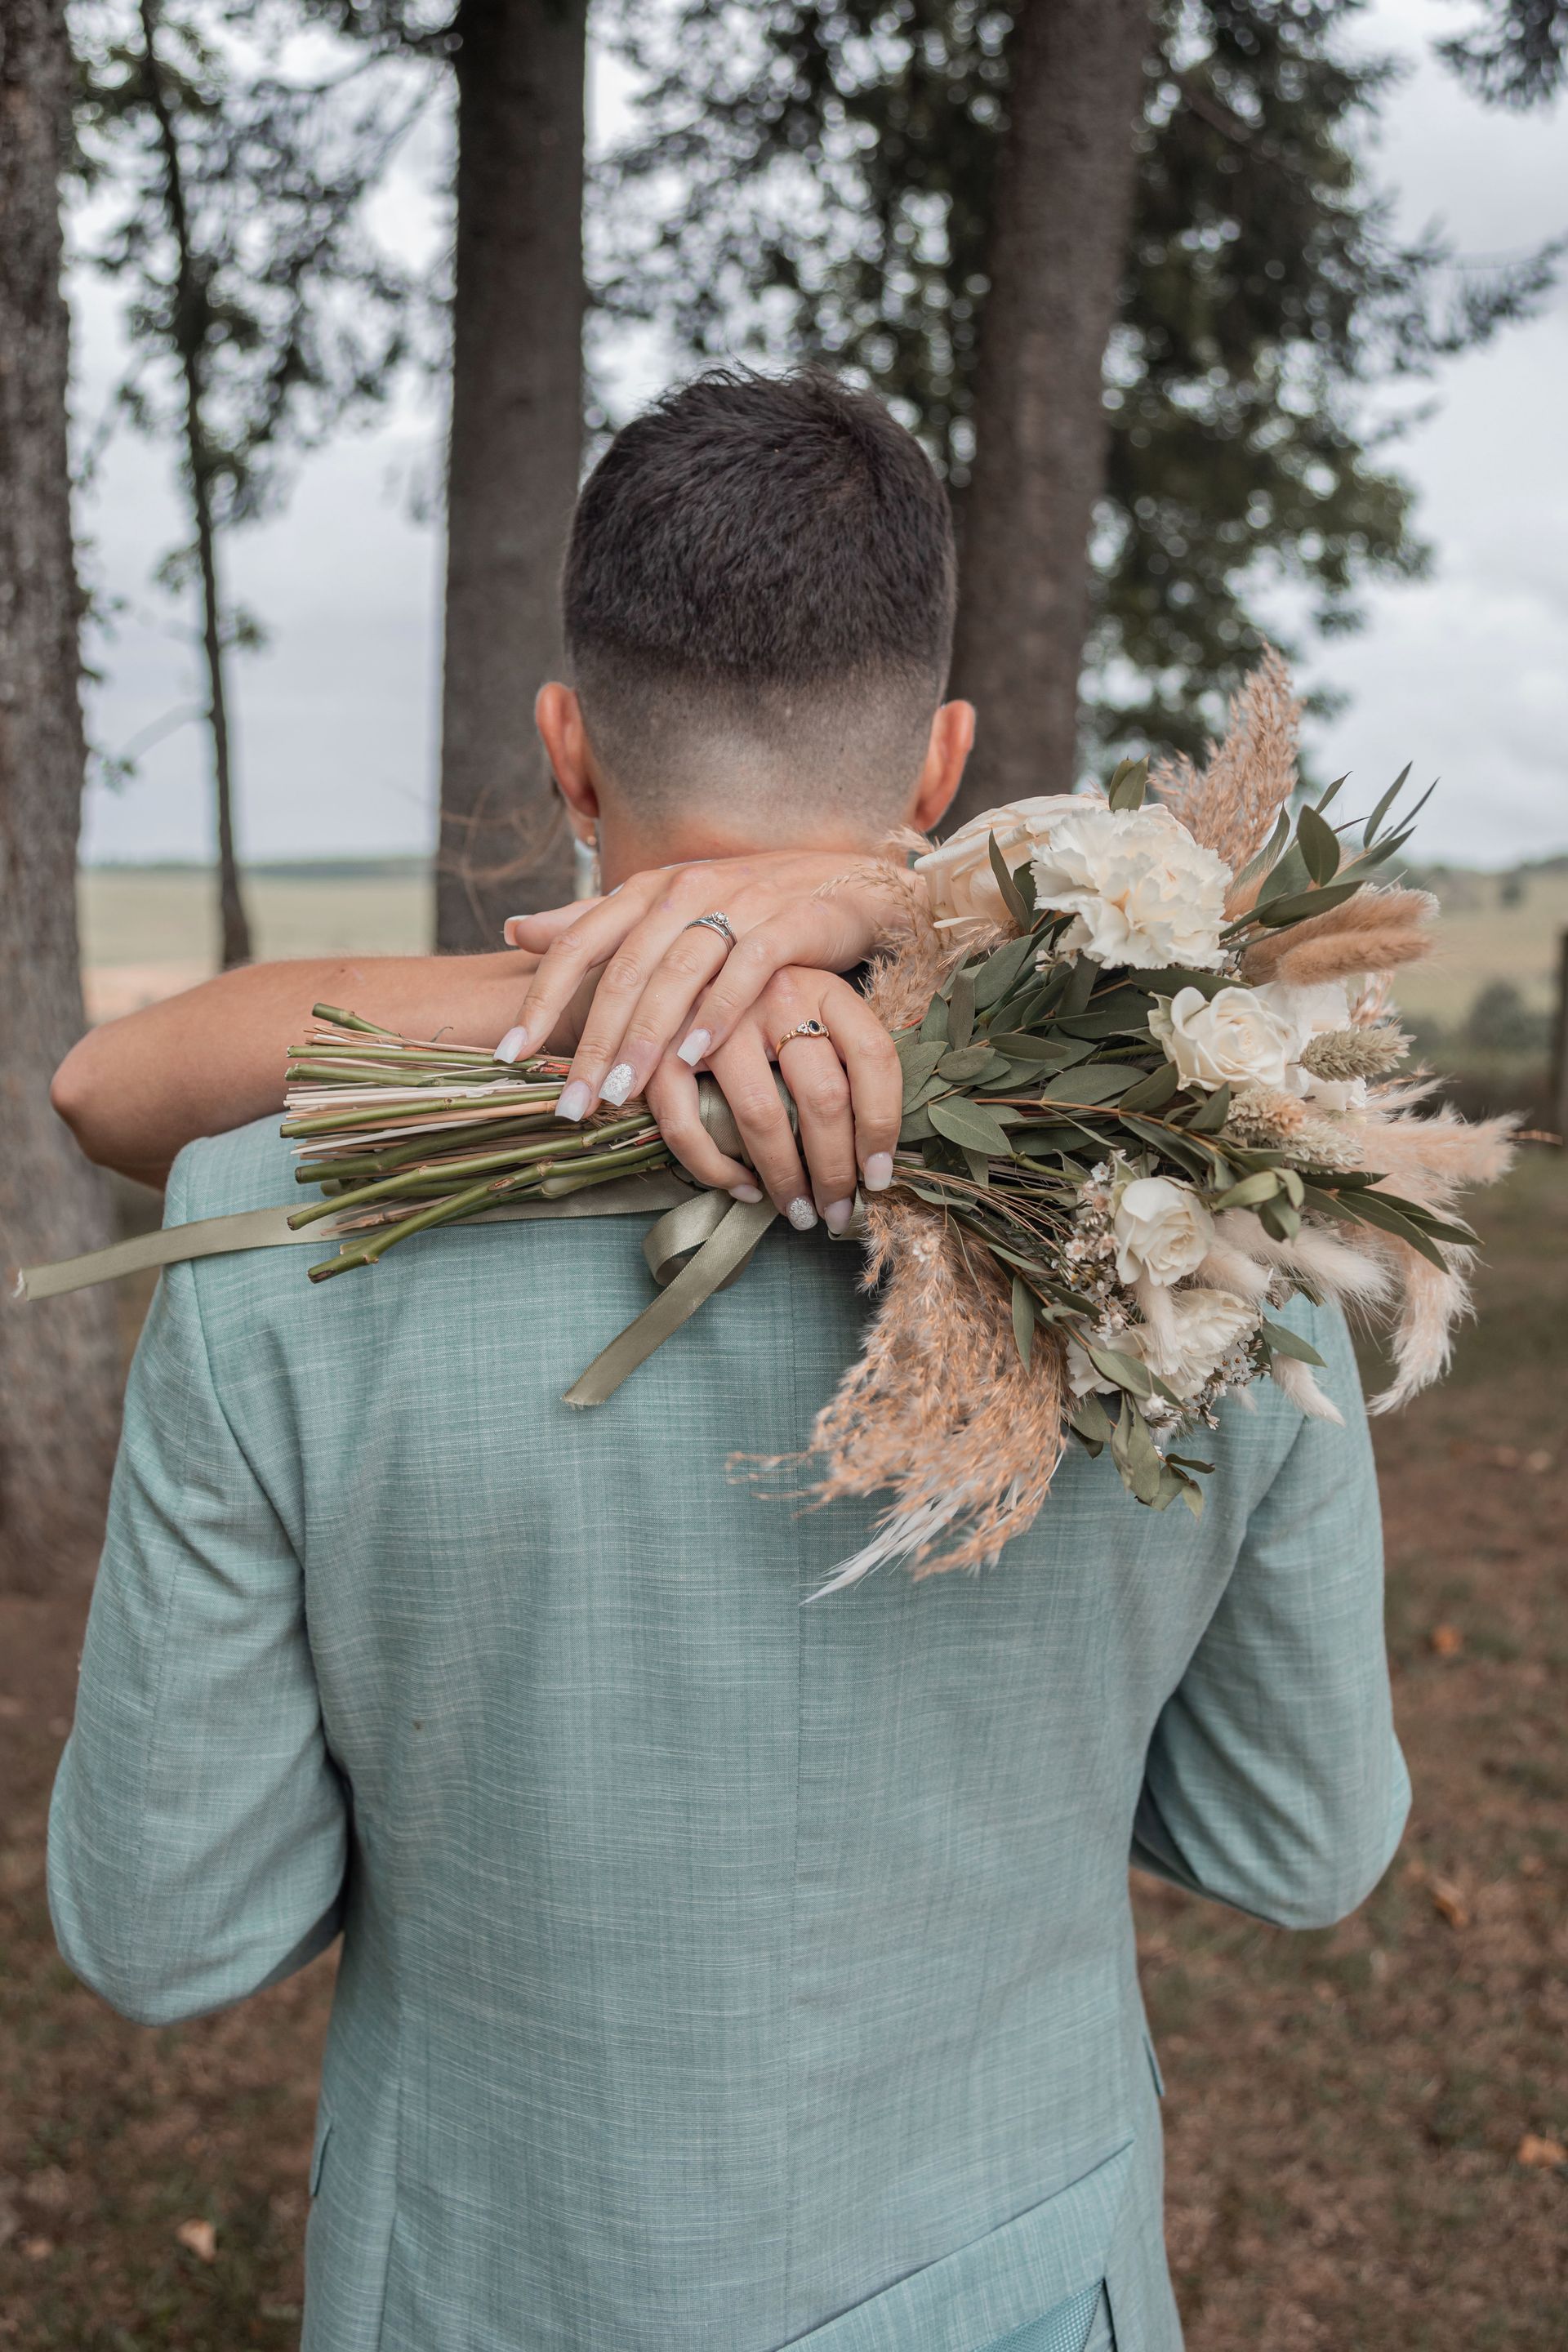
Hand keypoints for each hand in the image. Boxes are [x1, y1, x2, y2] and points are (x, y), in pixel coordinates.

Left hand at [494, 849, 920, 1121]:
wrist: (849, 881)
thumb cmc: (748, 905)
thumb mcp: (666, 910)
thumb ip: (595, 924)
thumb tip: (515, 929)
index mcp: (648, 890)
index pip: (579, 943)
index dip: (540, 997)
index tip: (510, 1054)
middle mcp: (685, 891)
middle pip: (623, 971)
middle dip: (592, 1043)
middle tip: (571, 1104)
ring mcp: (738, 902)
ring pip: (677, 975)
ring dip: (645, 1039)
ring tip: (621, 1095)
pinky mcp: (789, 922)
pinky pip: (746, 970)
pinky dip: (718, 1012)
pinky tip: (696, 1056)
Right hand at [644, 968, 901, 1230]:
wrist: (672, 954)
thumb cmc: (760, 1000)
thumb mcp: (813, 1004)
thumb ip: (842, 1052)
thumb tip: (871, 1148)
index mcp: (823, 986)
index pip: (874, 1056)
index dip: (883, 1124)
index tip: (878, 1177)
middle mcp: (775, 994)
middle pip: (823, 1095)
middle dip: (835, 1169)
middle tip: (838, 1211)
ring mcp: (717, 1018)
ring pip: (762, 1114)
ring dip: (784, 1177)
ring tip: (799, 1212)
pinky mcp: (664, 1045)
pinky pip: (688, 1121)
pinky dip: (714, 1167)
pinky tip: (741, 1188)